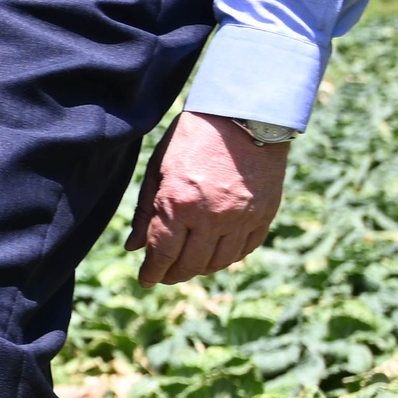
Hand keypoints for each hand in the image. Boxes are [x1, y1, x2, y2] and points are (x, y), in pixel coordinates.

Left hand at [134, 111, 288, 285]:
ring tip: (188, 266)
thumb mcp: (158, 170)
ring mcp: (241, 218)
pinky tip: (217, 255)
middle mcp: (211, 217)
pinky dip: (229, 257)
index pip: (162, 253)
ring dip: (200, 269)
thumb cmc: (193, 139)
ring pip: (219, 261)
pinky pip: (245, 249)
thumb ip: (146, 211)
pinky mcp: (264, 214)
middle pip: (190, 263)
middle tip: (164, 276)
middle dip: (173, 275)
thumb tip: (134, 247)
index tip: (145, 280)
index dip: (152, 272)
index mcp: (179, 204)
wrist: (245, 117)